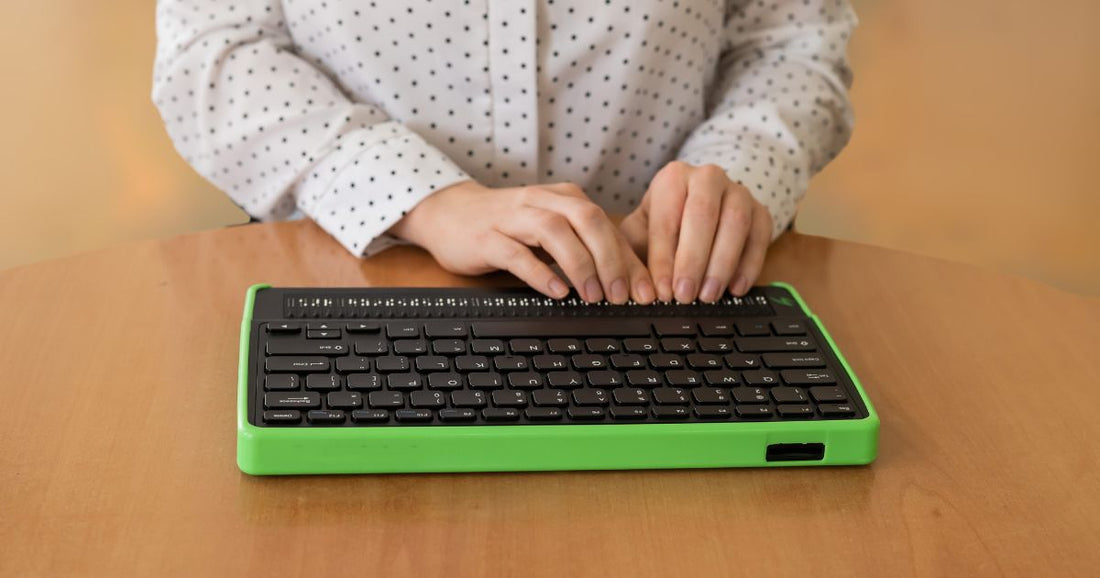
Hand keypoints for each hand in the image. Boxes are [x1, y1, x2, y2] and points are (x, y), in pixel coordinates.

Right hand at [390, 180, 655, 303]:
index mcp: (564, 198)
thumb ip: (584, 247)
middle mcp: (542, 201)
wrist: (450, 213)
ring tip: (594, 296)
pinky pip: (517, 253)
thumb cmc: (509, 227)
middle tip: (624, 296)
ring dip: (580, 265)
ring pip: (555, 232)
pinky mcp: (487, 237)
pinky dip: (540, 273)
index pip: (607, 225)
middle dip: (612, 259)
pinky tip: (556, 292)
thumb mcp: (551, 230)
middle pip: (588, 220)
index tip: (647, 291)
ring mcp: (512, 217)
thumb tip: (626, 282)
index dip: (630, 260)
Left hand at [619, 161, 772, 302]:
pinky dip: (749, 266)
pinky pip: (760, 237)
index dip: (663, 258)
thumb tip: (640, 289)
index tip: (661, 290)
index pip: (666, 219)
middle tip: (684, 295)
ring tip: (707, 295)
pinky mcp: (761, 212)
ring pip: (736, 224)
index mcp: (673, 178)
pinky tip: (735, 289)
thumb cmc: (665, 222)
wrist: (698, 204)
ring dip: (722, 264)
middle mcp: (707, 178)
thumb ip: (637, 253)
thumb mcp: (642, 230)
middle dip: (693, 260)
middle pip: (702, 215)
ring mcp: (739, 192)